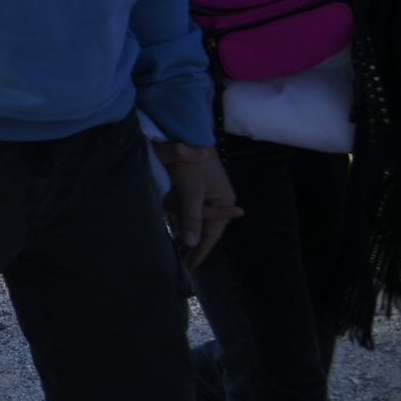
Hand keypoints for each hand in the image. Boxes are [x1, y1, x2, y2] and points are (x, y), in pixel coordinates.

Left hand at [155, 141, 240, 265]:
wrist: (185, 133)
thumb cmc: (190, 164)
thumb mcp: (191, 194)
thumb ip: (191, 219)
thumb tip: (192, 243)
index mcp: (225, 202)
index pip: (211, 235)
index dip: (200, 252)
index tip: (190, 267)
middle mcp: (220, 198)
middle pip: (205, 227)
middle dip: (193, 244)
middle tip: (182, 263)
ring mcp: (209, 191)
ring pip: (197, 217)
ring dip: (187, 232)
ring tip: (177, 250)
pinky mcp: (196, 184)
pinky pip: (190, 207)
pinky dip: (183, 217)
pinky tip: (175, 227)